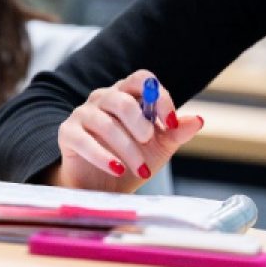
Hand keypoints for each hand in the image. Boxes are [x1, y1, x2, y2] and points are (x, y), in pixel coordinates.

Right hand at [51, 70, 203, 191]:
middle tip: (149, 141)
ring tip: (141, 170)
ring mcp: (82, 114)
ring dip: (126, 147)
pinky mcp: (68, 133)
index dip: (158, 96)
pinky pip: (83, 139)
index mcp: (126, 95)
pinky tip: (116, 170)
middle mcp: (102, 99)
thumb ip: (176, 133)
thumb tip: (198, 119)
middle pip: (120, 97)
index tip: (171, 122)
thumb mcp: (159, 148)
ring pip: (103, 121)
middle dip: (139, 122)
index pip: (141, 79)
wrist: (103, 187)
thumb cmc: (131, 160)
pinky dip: (102, 156)